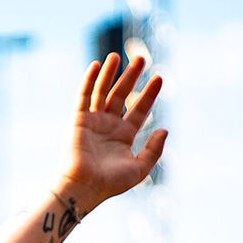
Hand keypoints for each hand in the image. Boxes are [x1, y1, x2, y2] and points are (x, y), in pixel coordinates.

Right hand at [57, 53, 166, 211]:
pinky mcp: (78, 120)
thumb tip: (164, 129)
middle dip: (131, 77)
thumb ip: (154, 150)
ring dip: (110, 73)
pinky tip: (97, 65)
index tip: (160, 77)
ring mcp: (92, 121)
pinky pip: (84, 96)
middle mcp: (108, 125)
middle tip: (142, 59)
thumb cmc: (110, 183)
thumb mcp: (140, 168)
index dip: (149, 93)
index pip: (139, 109)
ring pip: (102, 91)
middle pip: (121, 95)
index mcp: (123, 136)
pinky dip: (89, 80)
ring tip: (118, 55)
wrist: (84, 187)